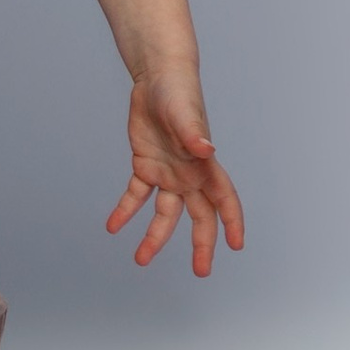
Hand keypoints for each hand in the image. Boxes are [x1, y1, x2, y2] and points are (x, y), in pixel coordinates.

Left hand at [107, 67, 245, 275]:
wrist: (156, 78)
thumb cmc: (177, 92)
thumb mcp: (184, 113)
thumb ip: (194, 133)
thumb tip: (207, 150)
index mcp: (204, 165)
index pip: (224, 198)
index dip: (232, 221)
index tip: (236, 245)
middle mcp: (188, 174)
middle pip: (199, 216)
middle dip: (202, 244)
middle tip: (201, 271)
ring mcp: (167, 173)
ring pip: (165, 214)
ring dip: (154, 237)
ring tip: (140, 259)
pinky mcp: (146, 166)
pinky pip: (136, 196)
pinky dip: (125, 211)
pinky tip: (113, 226)